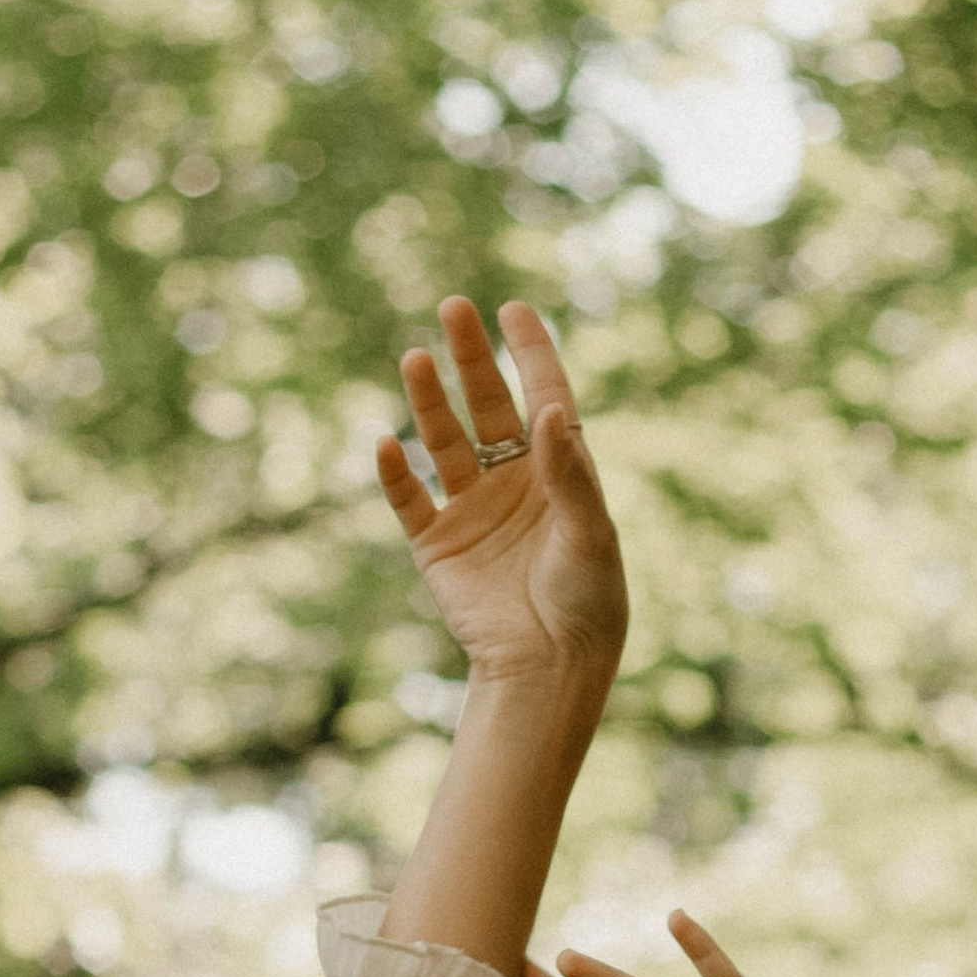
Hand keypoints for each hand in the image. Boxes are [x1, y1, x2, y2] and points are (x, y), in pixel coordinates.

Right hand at [376, 299, 625, 682]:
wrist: (547, 668)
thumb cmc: (585, 603)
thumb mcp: (589, 535)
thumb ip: (570, 474)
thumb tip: (549, 411)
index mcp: (559, 475)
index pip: (544, 398)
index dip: (530, 354)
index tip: (514, 309)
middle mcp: (514, 484)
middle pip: (489, 407)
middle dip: (471, 359)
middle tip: (454, 308)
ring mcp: (473, 511)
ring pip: (445, 441)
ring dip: (429, 401)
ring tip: (414, 357)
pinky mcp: (438, 546)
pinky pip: (409, 500)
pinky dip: (395, 474)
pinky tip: (387, 443)